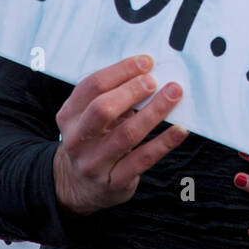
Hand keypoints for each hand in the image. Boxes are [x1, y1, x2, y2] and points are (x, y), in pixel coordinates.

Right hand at [53, 55, 187, 216]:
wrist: (80, 186)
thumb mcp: (89, 117)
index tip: (146, 62)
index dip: (120, 71)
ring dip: (154, 112)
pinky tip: (180, 129)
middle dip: (131, 91)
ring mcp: (94, 163)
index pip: (91, 87)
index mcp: (69, 115)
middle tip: (155, 80)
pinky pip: (143, 159)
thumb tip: (149, 72)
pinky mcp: (114, 181)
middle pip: (102, 109)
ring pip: (126, 134)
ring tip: (174, 95)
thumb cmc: (93, 140)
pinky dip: (164, 143)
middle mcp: (77, 140)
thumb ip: (111, 96)